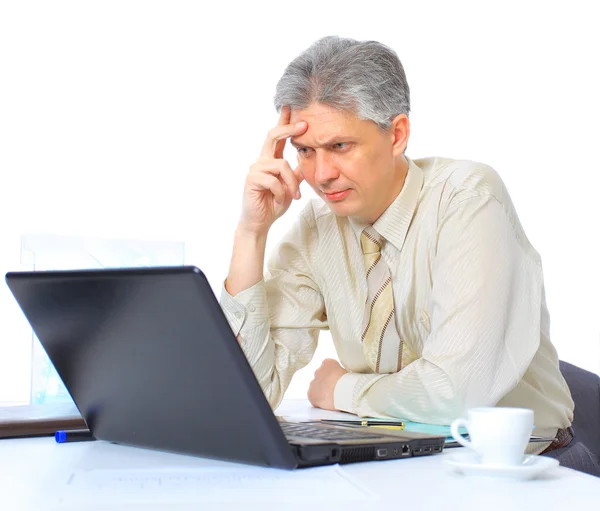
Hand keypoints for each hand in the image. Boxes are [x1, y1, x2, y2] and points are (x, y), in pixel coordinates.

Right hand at [238, 107, 308, 235]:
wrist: (259, 222)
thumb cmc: (273, 203)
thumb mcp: (290, 186)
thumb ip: (297, 172)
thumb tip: (308, 159)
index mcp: (271, 159)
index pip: (277, 136)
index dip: (284, 121)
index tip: (292, 106)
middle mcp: (261, 160)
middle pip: (273, 135)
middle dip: (289, 128)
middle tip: (305, 124)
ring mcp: (255, 169)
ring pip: (281, 165)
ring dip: (291, 182)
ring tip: (294, 195)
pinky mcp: (252, 180)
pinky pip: (274, 180)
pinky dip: (282, 192)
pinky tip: (280, 200)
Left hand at [307, 359, 347, 410]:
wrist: (344, 391)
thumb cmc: (350, 382)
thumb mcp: (347, 372)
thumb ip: (340, 372)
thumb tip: (341, 378)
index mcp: (327, 363)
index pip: (328, 367)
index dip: (334, 376)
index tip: (338, 381)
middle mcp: (318, 371)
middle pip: (321, 377)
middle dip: (326, 383)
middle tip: (335, 390)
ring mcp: (313, 382)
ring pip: (316, 387)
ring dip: (322, 391)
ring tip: (332, 397)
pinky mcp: (311, 394)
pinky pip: (313, 398)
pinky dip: (319, 401)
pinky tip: (327, 403)